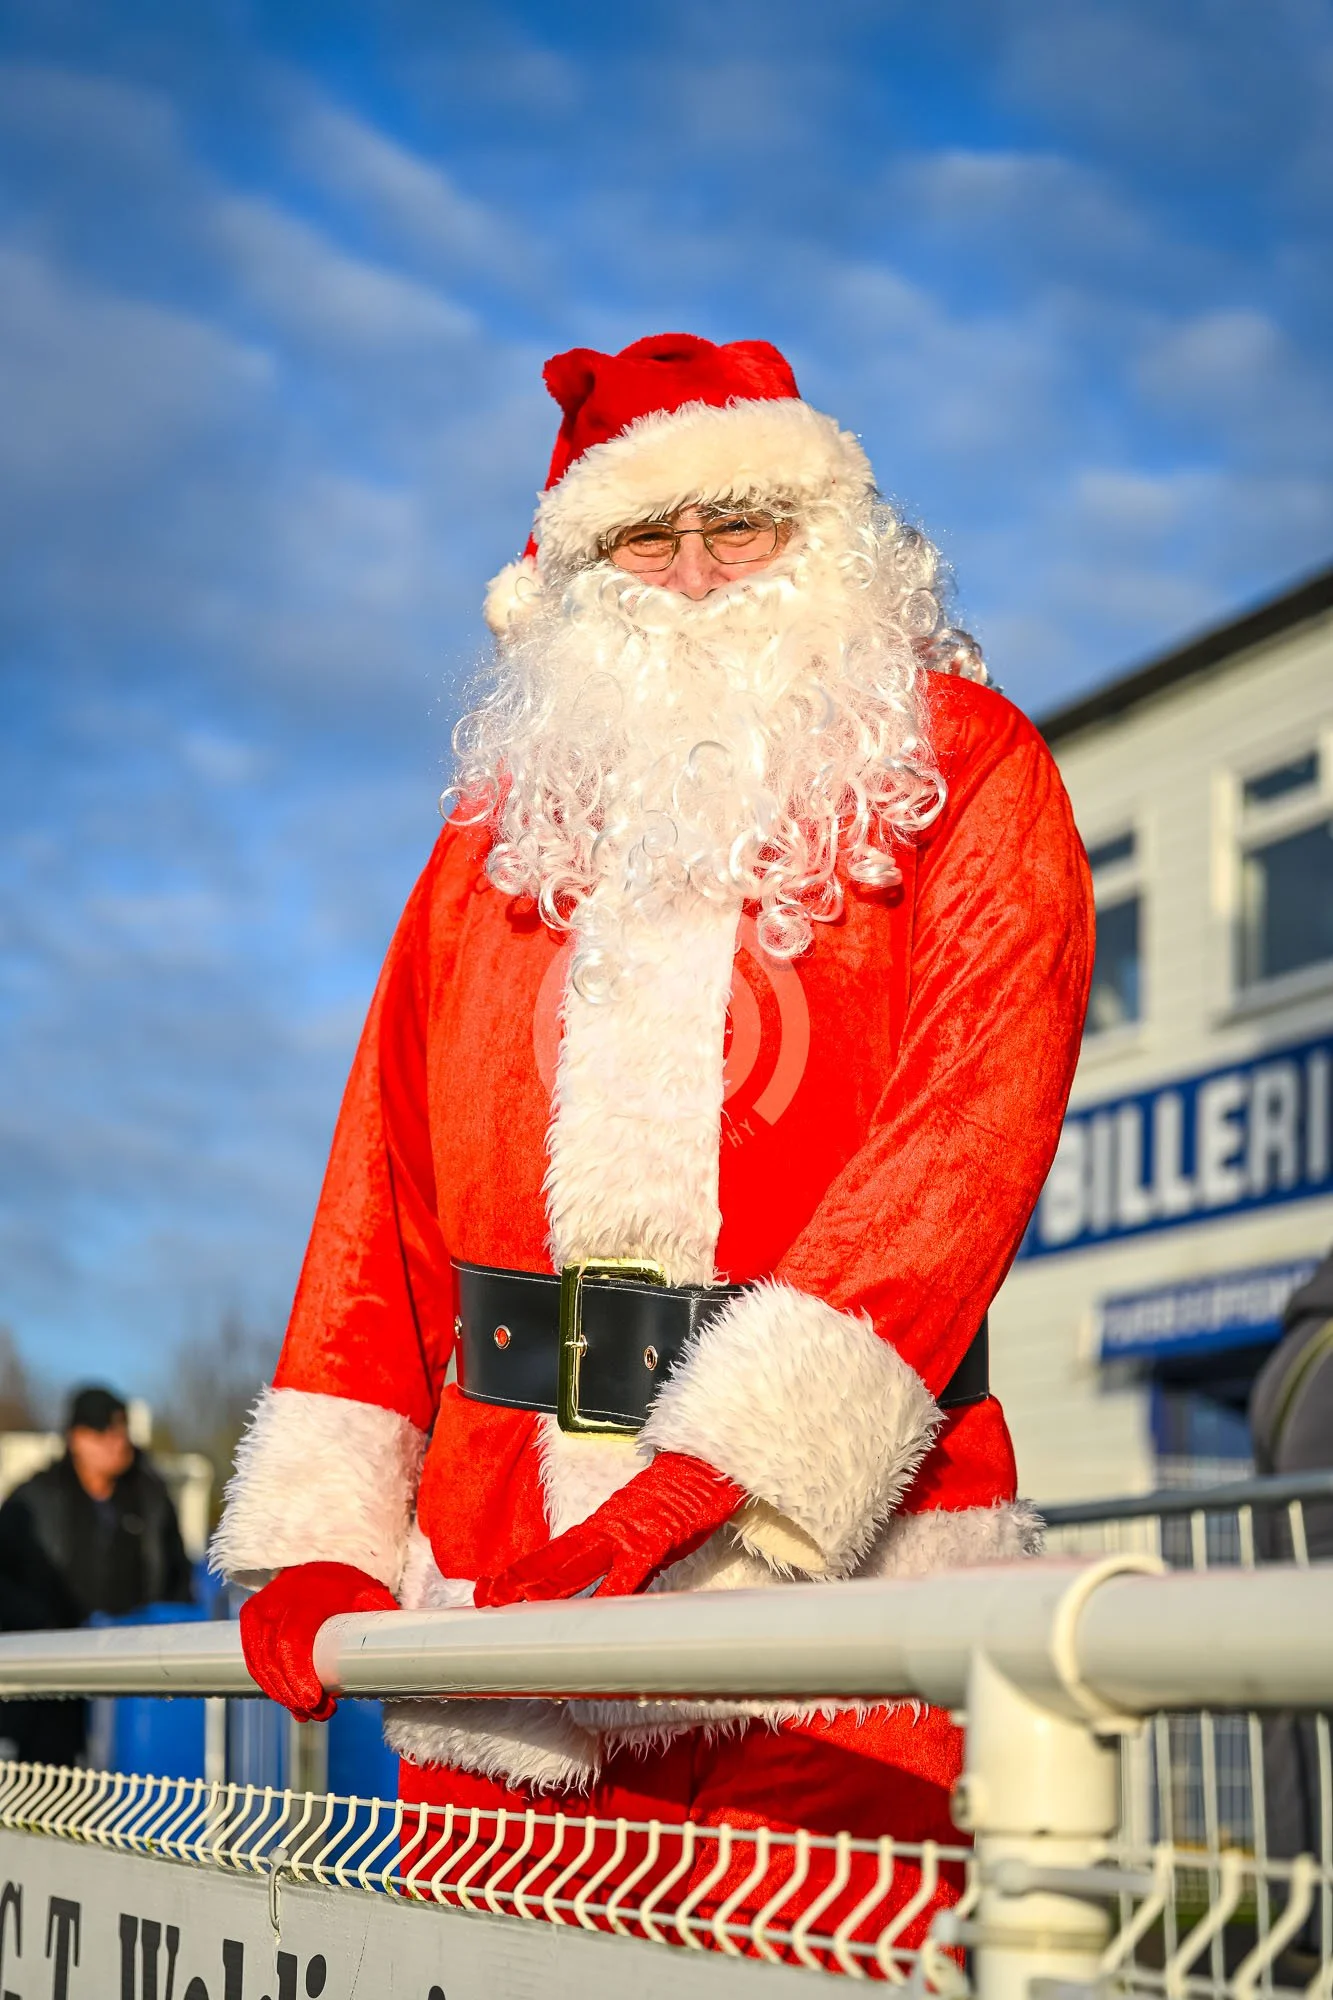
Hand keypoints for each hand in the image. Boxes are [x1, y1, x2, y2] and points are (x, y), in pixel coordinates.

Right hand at [239, 1561, 397, 1720]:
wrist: (323, 1558)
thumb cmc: (350, 1584)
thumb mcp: (370, 1595)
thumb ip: (380, 1621)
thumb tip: (406, 1651)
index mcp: (308, 1597)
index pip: (293, 1641)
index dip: (298, 1675)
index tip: (312, 1701)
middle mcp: (279, 1601)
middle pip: (274, 1658)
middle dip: (293, 1693)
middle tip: (318, 1714)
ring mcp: (261, 1608)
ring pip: (261, 1662)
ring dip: (281, 1693)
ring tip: (307, 1712)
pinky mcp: (251, 1615)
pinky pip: (253, 1656)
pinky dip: (267, 1681)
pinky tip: (286, 1699)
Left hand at [474, 1451, 742, 1606]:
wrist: (705, 1470)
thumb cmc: (681, 1501)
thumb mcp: (645, 1537)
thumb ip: (625, 1563)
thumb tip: (612, 1592)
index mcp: (600, 1527)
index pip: (554, 1555)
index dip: (523, 1573)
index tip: (495, 1590)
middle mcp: (603, 1529)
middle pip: (552, 1560)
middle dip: (517, 1582)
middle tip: (485, 1602)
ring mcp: (623, 1536)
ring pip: (574, 1564)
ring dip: (542, 1586)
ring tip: (513, 1606)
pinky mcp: (650, 1543)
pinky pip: (624, 1575)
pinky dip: (607, 1596)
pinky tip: (590, 1616)